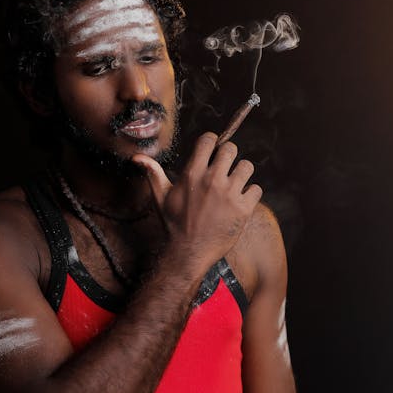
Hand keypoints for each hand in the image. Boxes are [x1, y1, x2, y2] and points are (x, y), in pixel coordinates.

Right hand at [132, 132, 262, 269]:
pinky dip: (250, 194)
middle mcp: (212, 180)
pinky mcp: (244, 209)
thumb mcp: (160, 197)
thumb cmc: (173, 224)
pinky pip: (256, 189)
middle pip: (231, 149)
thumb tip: (136, 158)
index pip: (209, 140)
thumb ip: (153, 173)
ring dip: (242, 174)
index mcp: (192, 173)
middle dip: (228, 156)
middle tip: (224, 169)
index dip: (212, 143)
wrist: (188, 253)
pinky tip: (240, 202)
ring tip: (234, 185)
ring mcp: (230, 194)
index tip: (212, 151)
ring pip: (247, 166)